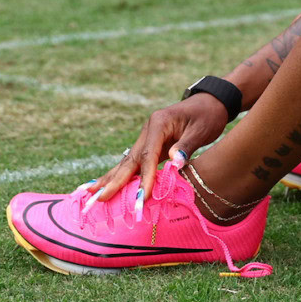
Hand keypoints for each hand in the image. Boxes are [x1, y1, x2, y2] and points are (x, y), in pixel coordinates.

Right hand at [85, 93, 229, 204]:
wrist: (210, 102)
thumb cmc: (207, 115)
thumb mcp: (201, 130)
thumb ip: (186, 146)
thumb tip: (175, 164)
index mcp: (158, 123)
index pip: (148, 155)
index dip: (145, 177)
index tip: (143, 196)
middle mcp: (148, 130)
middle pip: (130, 159)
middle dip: (116, 181)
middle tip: (100, 198)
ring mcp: (147, 137)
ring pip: (127, 162)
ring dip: (112, 179)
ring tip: (90, 193)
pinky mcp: (151, 145)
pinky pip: (135, 163)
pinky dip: (122, 175)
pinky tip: (108, 185)